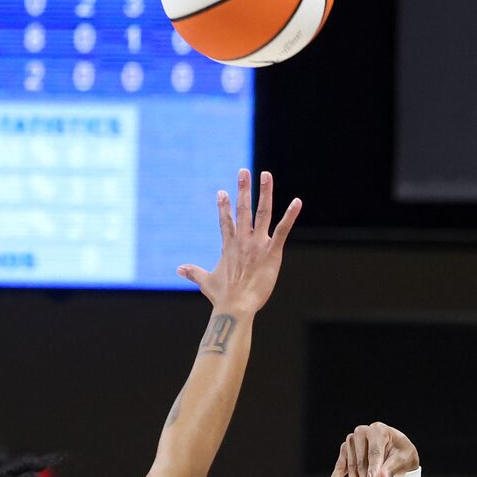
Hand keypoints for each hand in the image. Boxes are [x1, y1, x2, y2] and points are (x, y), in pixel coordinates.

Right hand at [177, 169, 300, 315]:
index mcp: (228, 245)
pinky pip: (283, 230)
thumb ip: (193, 273)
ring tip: (265, 175)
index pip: (225, 221)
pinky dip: (290, 215)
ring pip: (262, 212)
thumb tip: (178, 269)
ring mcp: (257, 244)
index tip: (222, 192)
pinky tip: (297, 202)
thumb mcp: (206, 282)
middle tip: (243, 171)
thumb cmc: (222, 296)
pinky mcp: (272, 251)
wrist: (235, 305)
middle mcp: (242, 240)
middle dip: (243, 189)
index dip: (223, 206)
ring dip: (264, 192)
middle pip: (243, 209)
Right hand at [328, 422, 418, 476]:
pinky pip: (340, 464)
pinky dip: (337, 476)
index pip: (374, 450)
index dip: (373, 466)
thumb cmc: (403, 453)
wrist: (397, 451)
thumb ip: (393, 467)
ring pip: (351, 465)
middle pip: (361, 460)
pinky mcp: (346, 449)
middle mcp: (363, 432)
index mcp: (379, 430)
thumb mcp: (405, 458)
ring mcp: (352, 440)